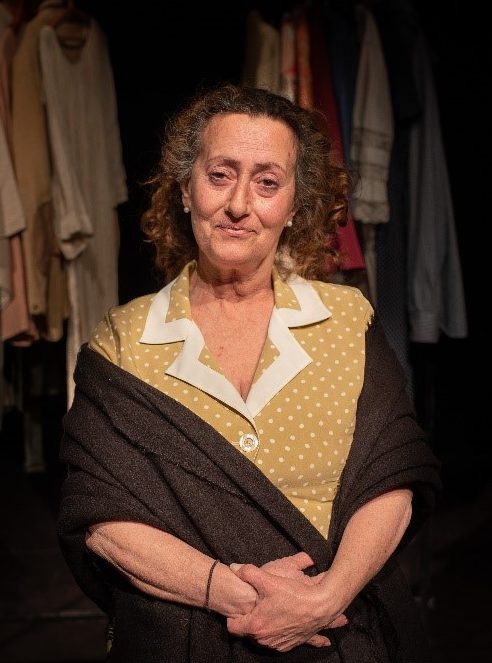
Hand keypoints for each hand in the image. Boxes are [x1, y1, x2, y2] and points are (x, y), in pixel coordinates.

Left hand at [227, 563, 347, 651]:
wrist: (320, 606)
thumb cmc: (294, 594)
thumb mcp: (268, 579)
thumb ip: (248, 572)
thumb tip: (234, 568)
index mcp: (256, 625)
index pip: (233, 627)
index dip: (234, 617)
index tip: (239, 608)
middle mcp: (265, 639)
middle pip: (248, 632)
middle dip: (251, 620)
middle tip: (256, 605)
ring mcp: (278, 644)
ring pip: (263, 637)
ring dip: (264, 626)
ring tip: (269, 611)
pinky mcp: (290, 644)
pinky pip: (278, 641)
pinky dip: (278, 633)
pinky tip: (281, 623)